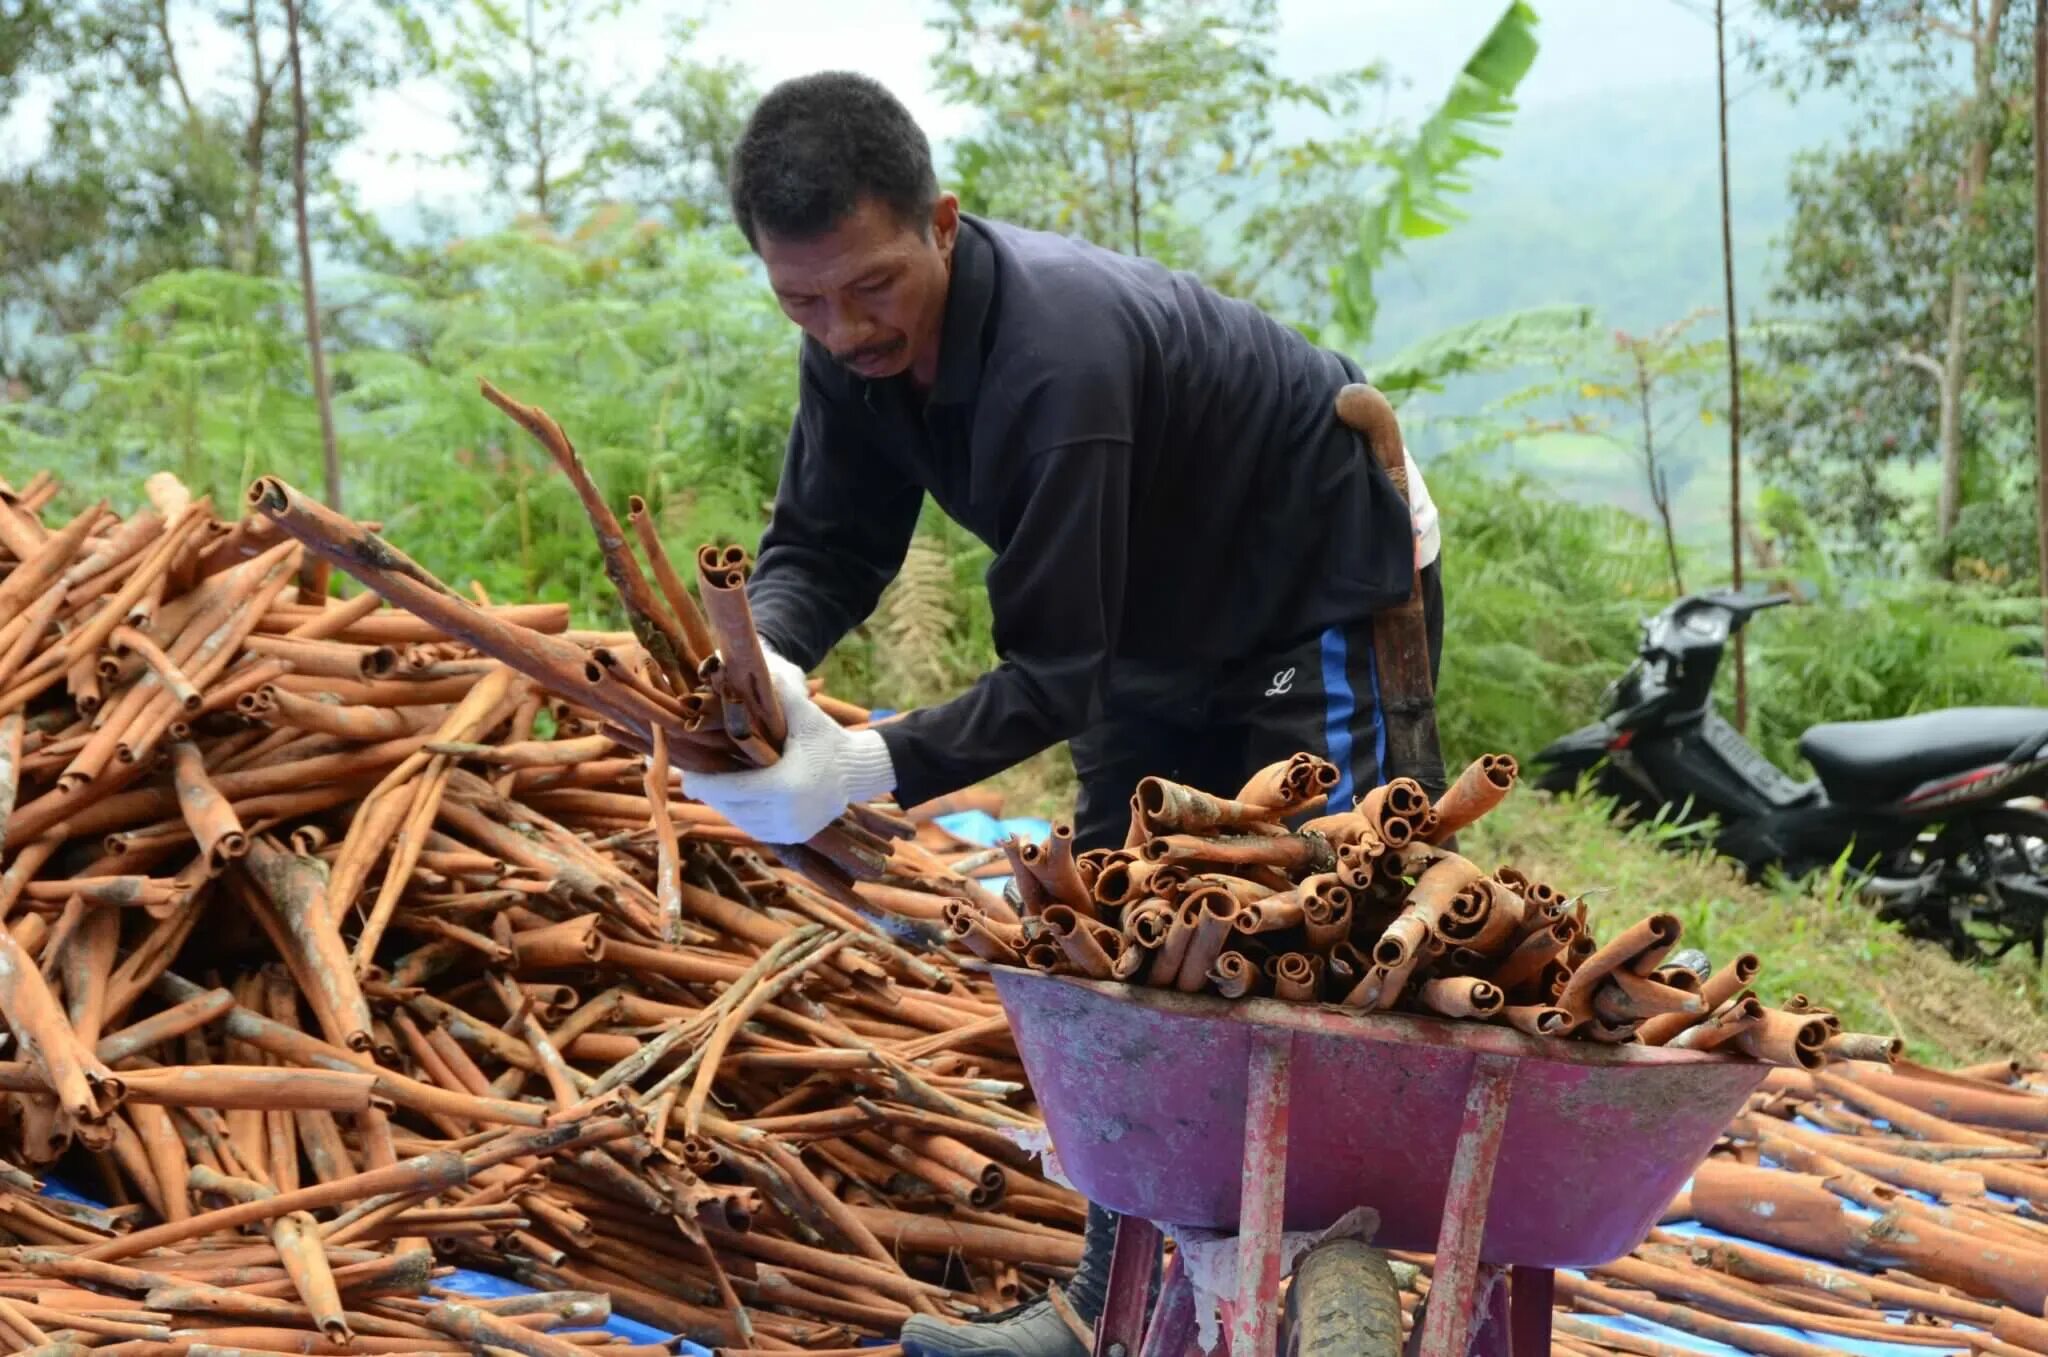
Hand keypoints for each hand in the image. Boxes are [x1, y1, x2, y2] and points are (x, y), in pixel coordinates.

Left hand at [686, 649, 894, 842]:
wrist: (856, 771)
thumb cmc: (826, 738)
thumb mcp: (806, 714)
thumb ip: (781, 694)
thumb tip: (754, 668)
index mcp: (786, 785)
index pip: (731, 790)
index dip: (704, 784)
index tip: (685, 776)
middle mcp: (787, 814)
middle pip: (732, 807)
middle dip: (710, 793)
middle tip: (692, 778)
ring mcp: (791, 829)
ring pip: (741, 820)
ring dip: (724, 805)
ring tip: (712, 786)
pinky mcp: (793, 836)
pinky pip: (756, 828)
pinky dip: (742, 814)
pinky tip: (734, 798)